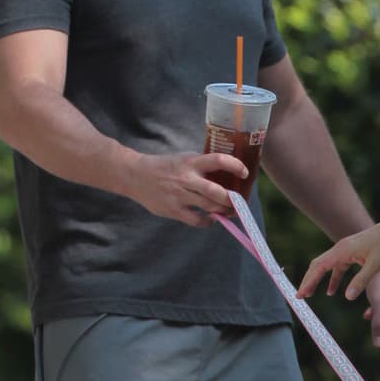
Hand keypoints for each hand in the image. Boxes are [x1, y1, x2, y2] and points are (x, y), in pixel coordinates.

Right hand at [129, 151, 249, 226]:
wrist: (134, 175)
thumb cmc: (165, 166)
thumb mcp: (184, 159)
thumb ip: (202, 166)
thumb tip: (228, 175)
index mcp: (191, 162)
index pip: (218, 160)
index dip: (235, 166)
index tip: (245, 173)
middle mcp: (186, 178)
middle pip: (215, 191)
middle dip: (232, 199)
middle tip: (240, 203)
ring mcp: (179, 195)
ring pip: (209, 207)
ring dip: (224, 211)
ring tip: (230, 212)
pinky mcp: (173, 209)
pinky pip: (196, 220)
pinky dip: (208, 222)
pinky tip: (211, 219)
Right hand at [298, 210, 379, 302]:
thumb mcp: (376, 264)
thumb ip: (361, 280)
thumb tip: (347, 297)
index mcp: (343, 250)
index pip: (319, 267)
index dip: (308, 282)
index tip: (300, 295)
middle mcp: (341, 248)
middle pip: (318, 265)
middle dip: (308, 281)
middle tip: (300, 297)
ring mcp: (347, 249)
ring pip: (327, 266)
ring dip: (318, 280)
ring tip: (310, 294)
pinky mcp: (355, 251)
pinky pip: (338, 266)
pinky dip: (333, 278)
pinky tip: (333, 291)